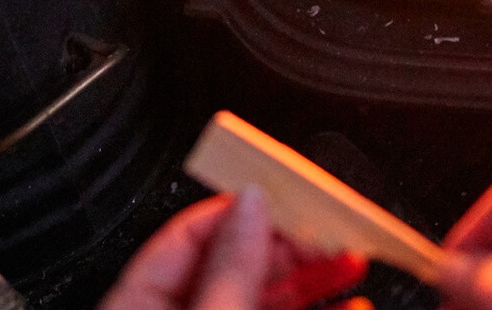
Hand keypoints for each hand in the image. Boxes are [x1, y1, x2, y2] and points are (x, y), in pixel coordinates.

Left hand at [101, 187, 367, 309]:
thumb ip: (231, 269)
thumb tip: (251, 202)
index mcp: (137, 307)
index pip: (186, 234)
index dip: (240, 207)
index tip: (290, 193)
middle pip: (234, 265)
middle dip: (291, 243)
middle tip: (335, 227)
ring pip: (265, 300)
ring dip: (314, 279)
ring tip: (354, 261)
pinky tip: (350, 305)